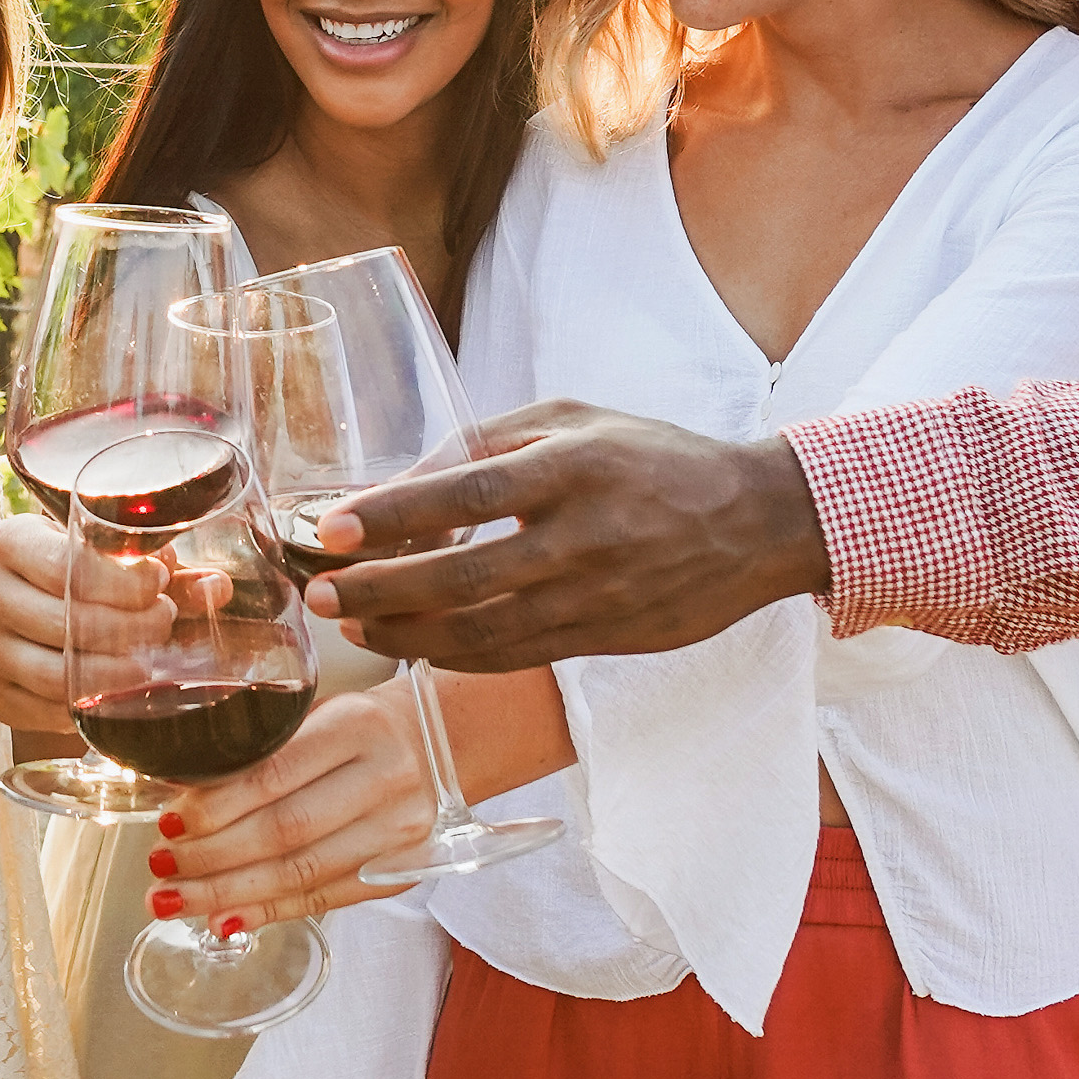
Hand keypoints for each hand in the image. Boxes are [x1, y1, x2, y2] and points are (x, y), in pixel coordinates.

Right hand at [0, 515, 171, 731]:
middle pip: (72, 624)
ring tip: (145, 663)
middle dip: (134, 626)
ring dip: (116, 674)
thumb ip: (129, 555)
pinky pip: (48, 712)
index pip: (72, 568)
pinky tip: (114, 693)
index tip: (159, 583)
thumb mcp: (72, 542)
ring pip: (59, 676)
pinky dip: (89, 708)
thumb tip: (193, 574)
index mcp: (7, 546)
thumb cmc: (40, 571)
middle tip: (162, 622)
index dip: (126, 581)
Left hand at [158, 688, 423, 929]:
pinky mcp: (401, 870)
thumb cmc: (358, 730)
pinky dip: (269, 912)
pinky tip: (227, 917)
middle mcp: (384, 778)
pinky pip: (325, 899)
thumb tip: (180, 796)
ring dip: (230, 892)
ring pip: (301, 872)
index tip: (168, 825)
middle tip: (161, 867)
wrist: (436, 744)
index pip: (273, 775)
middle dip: (212, 857)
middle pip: (284, 830)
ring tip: (177, 899)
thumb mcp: (316, 715)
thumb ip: (260, 750)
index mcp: (356, 726)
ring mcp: (398, 830)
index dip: (215, 807)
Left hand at [309, 403, 829, 670]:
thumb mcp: (574, 420)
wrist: (757, 521)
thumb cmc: (652, 458)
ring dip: (406, 635)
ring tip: (353, 627)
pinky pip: (513, 658)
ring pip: (483, 633)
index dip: (396, 514)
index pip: (469, 492)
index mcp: (575, 466)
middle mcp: (584, 536)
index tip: (336, 528)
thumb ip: (486, 444)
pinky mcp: (604, 639)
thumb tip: (400, 483)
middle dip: (381, 590)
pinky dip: (454, 658)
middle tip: (321, 594)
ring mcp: (596, 597)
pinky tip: (412, 646)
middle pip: (464, 576)